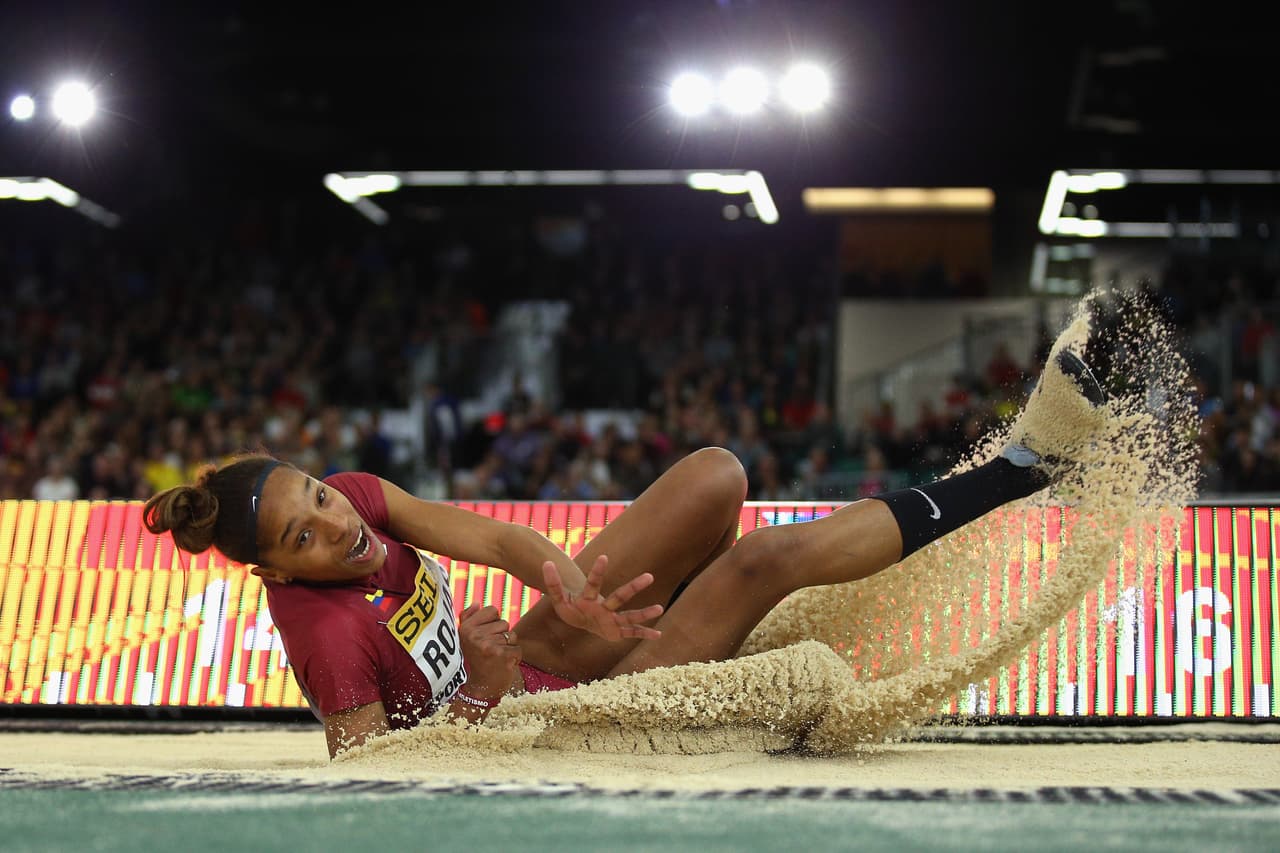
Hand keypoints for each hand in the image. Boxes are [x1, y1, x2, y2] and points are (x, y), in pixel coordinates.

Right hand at [457, 604, 520, 699]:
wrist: (481, 688)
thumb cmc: (476, 660)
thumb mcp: (465, 638)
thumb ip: (468, 618)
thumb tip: (476, 603)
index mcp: (465, 628)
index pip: (492, 610)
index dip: (492, 623)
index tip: (484, 637)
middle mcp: (475, 635)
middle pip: (504, 623)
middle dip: (501, 636)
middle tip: (490, 651)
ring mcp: (489, 646)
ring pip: (511, 635)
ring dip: (508, 646)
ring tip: (496, 657)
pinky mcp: (503, 656)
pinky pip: (518, 648)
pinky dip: (514, 657)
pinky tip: (503, 665)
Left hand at [542, 555, 663, 641]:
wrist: (582, 618)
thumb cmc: (572, 607)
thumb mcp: (559, 598)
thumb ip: (554, 583)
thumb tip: (545, 562)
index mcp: (589, 598)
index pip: (593, 584)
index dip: (597, 572)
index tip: (603, 556)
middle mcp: (605, 607)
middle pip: (620, 597)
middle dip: (633, 588)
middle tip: (650, 576)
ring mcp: (612, 619)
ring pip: (630, 616)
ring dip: (644, 613)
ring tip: (660, 608)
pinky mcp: (616, 632)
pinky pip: (631, 633)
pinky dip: (644, 634)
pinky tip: (658, 635)